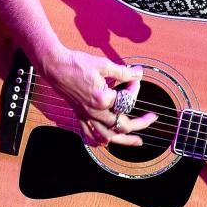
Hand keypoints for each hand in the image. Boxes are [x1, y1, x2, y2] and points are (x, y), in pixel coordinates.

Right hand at [39, 45, 156, 146]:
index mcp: (103, 99)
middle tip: (151, 119)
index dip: (134, 89)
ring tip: (136, 142)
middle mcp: (95, 112)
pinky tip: (106, 142)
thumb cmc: (77, 64)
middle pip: (122, 125)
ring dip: (124, 140)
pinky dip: (99, 140)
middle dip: (140, 123)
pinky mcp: (79, 115)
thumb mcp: (104, 65)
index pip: (127, 100)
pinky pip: (89, 134)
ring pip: (107, 136)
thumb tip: (139, 73)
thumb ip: (124, 72)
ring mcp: (86, 115)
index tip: (134, 78)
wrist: (55, 66)